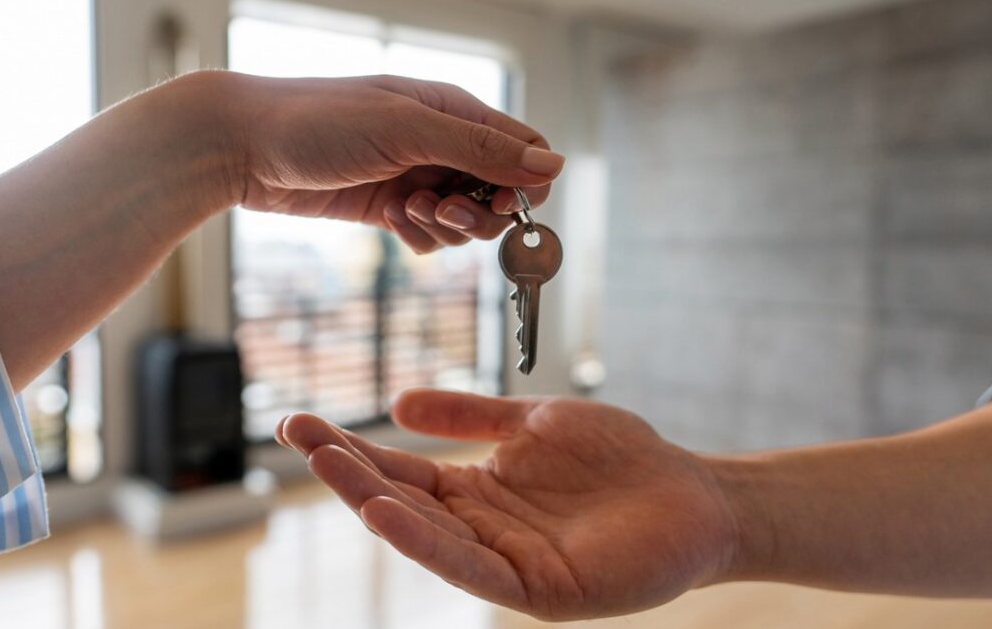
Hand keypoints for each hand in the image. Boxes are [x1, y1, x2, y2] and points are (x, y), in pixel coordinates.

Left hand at [209, 72, 562, 252]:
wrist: (244, 146)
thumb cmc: (319, 121)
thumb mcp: (407, 130)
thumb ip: (481, 149)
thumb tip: (552, 166)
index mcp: (454, 111)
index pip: (523, 150)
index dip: (525, 184)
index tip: (503, 204)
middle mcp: (440, 144)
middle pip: (498, 194)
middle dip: (479, 213)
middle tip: (439, 210)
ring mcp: (415, 177)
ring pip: (465, 221)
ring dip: (445, 227)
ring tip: (405, 211)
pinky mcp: (390, 207)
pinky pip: (430, 236)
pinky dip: (419, 237)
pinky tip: (391, 222)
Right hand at [275, 390, 739, 620]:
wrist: (695, 494)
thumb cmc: (620, 460)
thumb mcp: (534, 423)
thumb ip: (471, 415)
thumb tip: (398, 402)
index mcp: (476, 492)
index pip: (400, 470)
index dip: (350, 448)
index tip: (299, 422)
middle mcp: (480, 530)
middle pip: (400, 500)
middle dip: (346, 470)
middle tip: (296, 434)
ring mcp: (505, 562)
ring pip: (425, 535)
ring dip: (373, 501)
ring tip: (326, 464)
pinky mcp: (537, 589)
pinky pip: (471, 568)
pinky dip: (426, 542)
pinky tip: (387, 512)